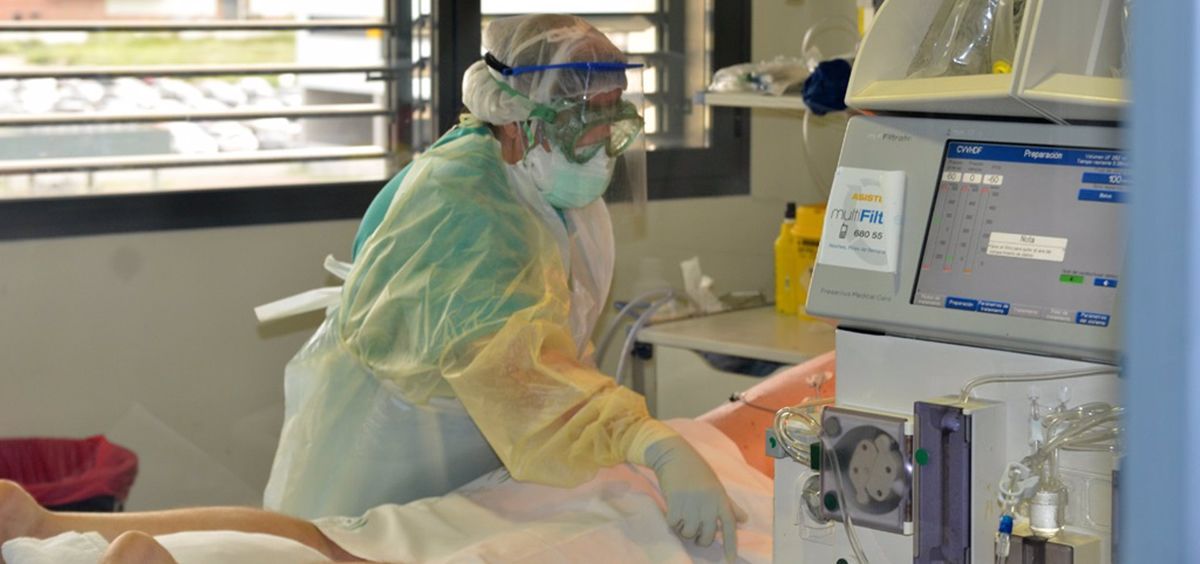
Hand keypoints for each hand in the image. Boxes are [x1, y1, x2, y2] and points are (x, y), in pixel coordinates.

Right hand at [644, 436, 746, 562]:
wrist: (674, 455)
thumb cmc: (697, 471)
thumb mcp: (716, 487)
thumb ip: (730, 505)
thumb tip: (744, 519)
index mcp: (721, 499)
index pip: (729, 526)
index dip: (731, 545)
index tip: (730, 561)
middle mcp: (708, 504)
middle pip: (706, 536)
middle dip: (699, 539)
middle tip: (694, 531)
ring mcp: (691, 505)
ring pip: (689, 533)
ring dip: (684, 530)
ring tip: (683, 517)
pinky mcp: (675, 504)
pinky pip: (674, 525)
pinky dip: (672, 522)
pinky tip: (673, 512)